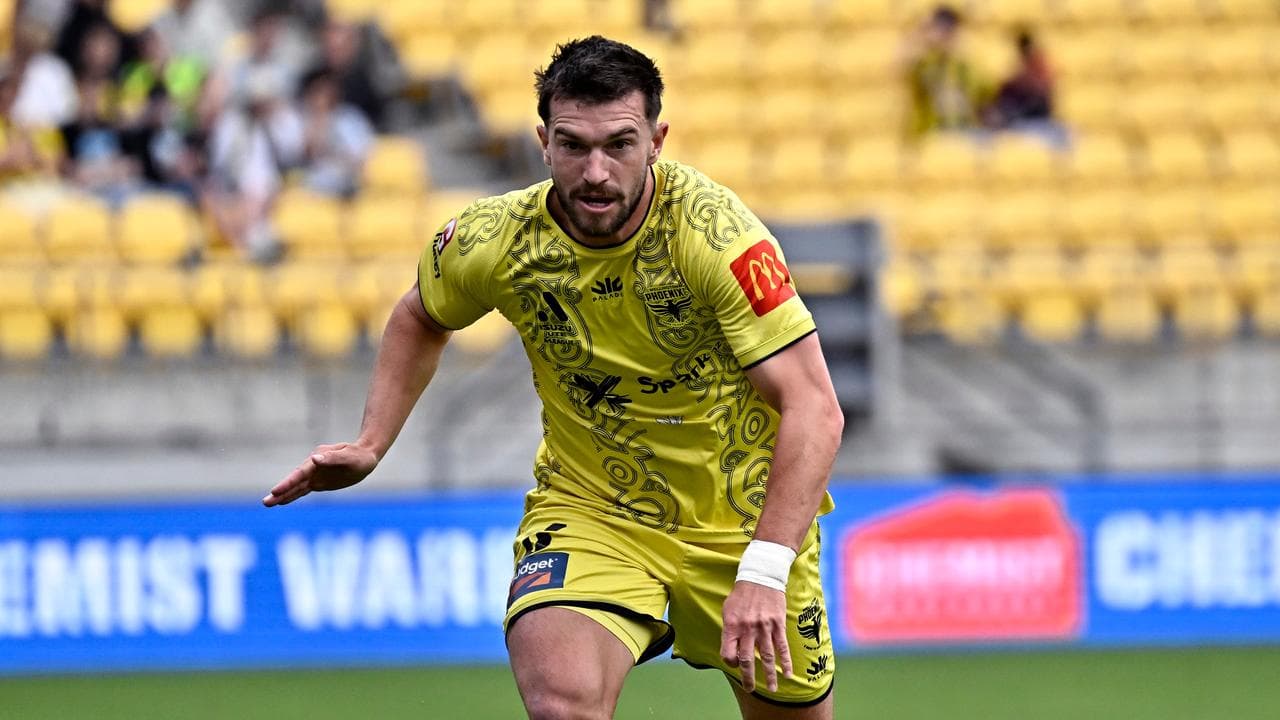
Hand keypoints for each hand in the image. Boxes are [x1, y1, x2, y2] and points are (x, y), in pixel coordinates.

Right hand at [262, 442, 377, 506]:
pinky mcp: (319, 482)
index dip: (288, 483)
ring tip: (268, 504)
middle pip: (294, 481)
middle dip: (280, 492)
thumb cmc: (359, 456)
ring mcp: (315, 474)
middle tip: (265, 502)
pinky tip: (283, 501)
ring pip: (296, 487)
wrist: (366, 455)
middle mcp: (313, 467)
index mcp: (318, 459)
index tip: (275, 491)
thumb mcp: (349, 457)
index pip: (300, 474)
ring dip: (283, 495)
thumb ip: (332, 458)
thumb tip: (314, 458)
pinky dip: (293, 495)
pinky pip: (303, 490)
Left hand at [720, 580, 792, 693]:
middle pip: (747, 659)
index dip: (730, 662)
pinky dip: (785, 662)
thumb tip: (730, 648)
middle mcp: (747, 629)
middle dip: (748, 678)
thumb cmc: (741, 594)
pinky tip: (788, 674)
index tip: (735, 664)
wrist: (761, 576)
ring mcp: (764, 627)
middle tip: (749, 689)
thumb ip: (729, 630)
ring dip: (770, 676)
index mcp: (732, 625)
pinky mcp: (778, 624)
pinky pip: (782, 647)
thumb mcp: (728, 609)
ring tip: (772, 689)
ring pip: (767, 657)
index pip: (728, 653)